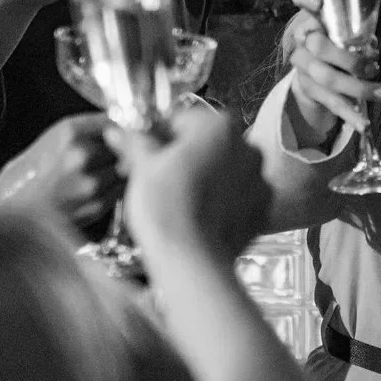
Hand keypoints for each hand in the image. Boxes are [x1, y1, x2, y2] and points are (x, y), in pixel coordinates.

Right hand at [0, 113, 121, 235]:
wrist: (8, 216)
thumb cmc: (20, 181)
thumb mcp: (46, 142)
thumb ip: (81, 133)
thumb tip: (111, 128)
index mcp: (69, 132)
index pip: (112, 121)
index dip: (119, 127)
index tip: (121, 131)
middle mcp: (83, 154)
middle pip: (125, 145)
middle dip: (123, 149)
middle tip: (118, 153)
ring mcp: (92, 182)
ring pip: (127, 168)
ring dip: (121, 169)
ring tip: (105, 172)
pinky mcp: (96, 205)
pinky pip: (120, 190)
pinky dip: (115, 187)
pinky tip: (99, 189)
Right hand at [123, 101, 273, 265]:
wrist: (191, 261)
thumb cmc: (164, 206)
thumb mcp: (143, 167)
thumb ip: (135, 142)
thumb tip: (117, 130)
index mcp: (219, 125)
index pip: (182, 120)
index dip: (157, 136)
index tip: (141, 153)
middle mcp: (248, 146)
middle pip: (207, 144)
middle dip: (184, 156)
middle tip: (157, 178)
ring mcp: (260, 179)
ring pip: (225, 170)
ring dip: (206, 177)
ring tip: (180, 200)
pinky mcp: (263, 209)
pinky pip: (239, 197)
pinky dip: (223, 202)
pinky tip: (201, 215)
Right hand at [282, 0, 380, 140]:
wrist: (311, 66)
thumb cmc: (335, 38)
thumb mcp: (342, 22)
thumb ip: (354, 23)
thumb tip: (373, 44)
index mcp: (310, 15)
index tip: (318, 2)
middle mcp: (301, 38)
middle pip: (319, 46)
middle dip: (349, 58)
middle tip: (374, 66)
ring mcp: (302, 65)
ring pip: (327, 78)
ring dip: (358, 87)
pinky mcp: (307, 88)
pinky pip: (329, 102)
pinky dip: (349, 114)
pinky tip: (364, 125)